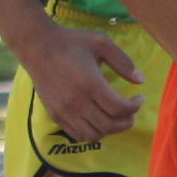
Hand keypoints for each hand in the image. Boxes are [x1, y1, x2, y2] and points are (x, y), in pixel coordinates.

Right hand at [19, 18, 144, 143]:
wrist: (36, 46)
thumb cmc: (70, 42)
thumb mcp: (100, 42)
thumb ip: (123, 61)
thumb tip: (141, 81)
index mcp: (90, 83)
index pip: (119, 109)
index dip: (135, 107)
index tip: (139, 99)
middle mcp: (77, 102)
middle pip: (109, 125)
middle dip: (126, 121)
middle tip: (130, 111)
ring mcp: (64, 110)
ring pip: (94, 135)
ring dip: (109, 130)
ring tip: (113, 118)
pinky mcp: (55, 114)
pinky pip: (77, 134)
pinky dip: (91, 132)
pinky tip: (95, 119)